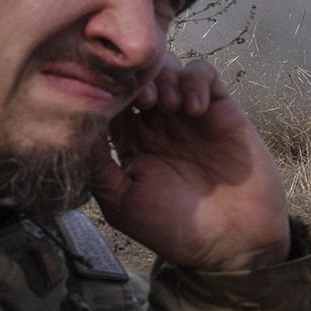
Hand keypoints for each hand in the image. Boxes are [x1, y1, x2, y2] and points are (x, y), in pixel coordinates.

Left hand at [93, 54, 291, 271]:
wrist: (233, 242)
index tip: (106, 100)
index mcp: (131, 144)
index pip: (112, 101)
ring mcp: (190, 115)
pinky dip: (196, 81)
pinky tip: (194, 109)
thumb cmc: (176, 229)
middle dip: (136, 80)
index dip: (106, 92)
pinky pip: (205, 73)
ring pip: (169, 68)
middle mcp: (158, 124)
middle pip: (139, 77)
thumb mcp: (122, 203)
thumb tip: (76, 130)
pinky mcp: (222, 109)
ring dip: (164, 78)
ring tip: (167, 107)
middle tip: (141, 102)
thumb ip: (98, 167)